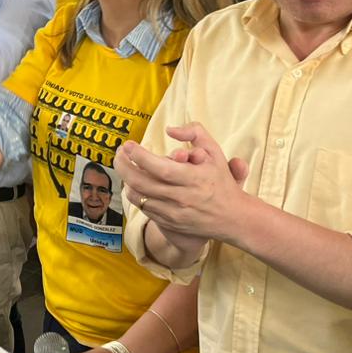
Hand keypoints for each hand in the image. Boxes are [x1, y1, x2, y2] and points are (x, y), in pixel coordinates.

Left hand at [116, 123, 251, 244]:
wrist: (232, 218)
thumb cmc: (221, 181)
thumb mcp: (214, 152)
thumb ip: (195, 132)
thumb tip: (170, 130)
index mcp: (193, 179)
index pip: (159, 168)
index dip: (139, 156)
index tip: (129, 145)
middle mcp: (181, 197)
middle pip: (141, 182)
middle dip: (123, 165)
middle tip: (119, 153)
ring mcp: (173, 212)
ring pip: (138, 196)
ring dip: (126, 179)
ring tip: (124, 165)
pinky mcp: (168, 223)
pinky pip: (143, 207)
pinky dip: (135, 193)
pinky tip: (134, 182)